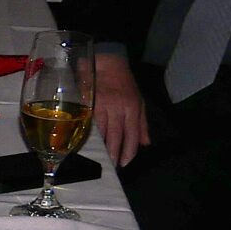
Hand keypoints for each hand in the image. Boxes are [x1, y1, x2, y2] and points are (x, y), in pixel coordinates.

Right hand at [92, 52, 151, 166]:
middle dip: (112, 153)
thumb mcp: (138, 101)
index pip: (131, 135)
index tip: (124, 163)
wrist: (106, 63)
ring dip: (98, 146)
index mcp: (132, 108)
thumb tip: (145, 143)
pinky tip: (84, 143)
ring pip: (99, 131)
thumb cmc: (123, 83)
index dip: (128, 151)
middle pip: (114, 136)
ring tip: (97, 158)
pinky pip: (86, 122)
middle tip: (109, 166)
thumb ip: (142, 124)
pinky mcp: (86, 102)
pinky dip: (86, 134)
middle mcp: (118, 108)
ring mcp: (101, 105)